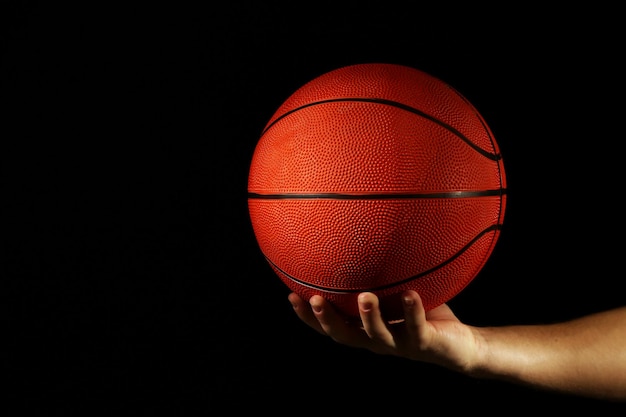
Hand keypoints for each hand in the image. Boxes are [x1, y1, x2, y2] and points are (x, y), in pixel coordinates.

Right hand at [288, 290, 482, 372]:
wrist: (460, 346)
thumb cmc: (423, 314)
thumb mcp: (396, 292)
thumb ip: (380, 276)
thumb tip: (363, 237)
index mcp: (365, 330)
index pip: (330, 326)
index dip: (308, 317)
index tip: (290, 296)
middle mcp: (377, 341)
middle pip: (345, 335)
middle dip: (328, 320)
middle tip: (315, 299)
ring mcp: (400, 344)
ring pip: (378, 335)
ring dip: (369, 317)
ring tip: (365, 296)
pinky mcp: (424, 344)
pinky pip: (416, 327)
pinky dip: (412, 312)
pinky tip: (410, 294)